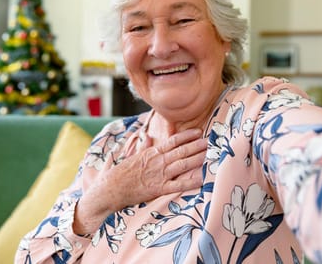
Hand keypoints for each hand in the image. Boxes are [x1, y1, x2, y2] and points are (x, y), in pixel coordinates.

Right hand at [73, 128, 206, 234]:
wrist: (111, 188)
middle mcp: (158, 162)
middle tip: (210, 140)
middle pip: (181, 151)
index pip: (173, 141)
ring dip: (197, 158)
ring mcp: (159, 175)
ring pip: (182, 165)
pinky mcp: (159, 189)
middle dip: (197, 145)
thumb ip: (142, 146)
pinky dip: (191, 182)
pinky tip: (202, 178)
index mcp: (152, 153)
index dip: (187, 136)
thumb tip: (146, 136)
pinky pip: (179, 185)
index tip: (198, 132)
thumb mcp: (132, 156)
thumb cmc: (120, 172)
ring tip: (209, 154)